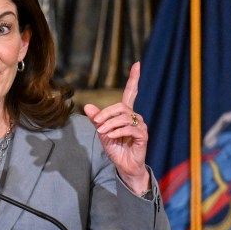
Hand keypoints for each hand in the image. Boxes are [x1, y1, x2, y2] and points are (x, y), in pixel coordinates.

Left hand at [83, 62, 150, 194]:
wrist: (124, 165)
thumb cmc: (115, 148)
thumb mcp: (102, 132)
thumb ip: (96, 119)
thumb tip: (87, 106)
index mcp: (126, 113)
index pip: (131, 92)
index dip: (134, 78)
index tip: (137, 64)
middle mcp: (135, 116)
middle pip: (121, 106)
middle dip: (106, 113)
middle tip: (97, 124)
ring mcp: (141, 125)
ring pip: (124, 117)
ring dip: (110, 124)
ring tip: (102, 133)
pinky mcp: (143, 135)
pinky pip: (130, 128)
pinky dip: (117, 131)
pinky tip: (110, 136)